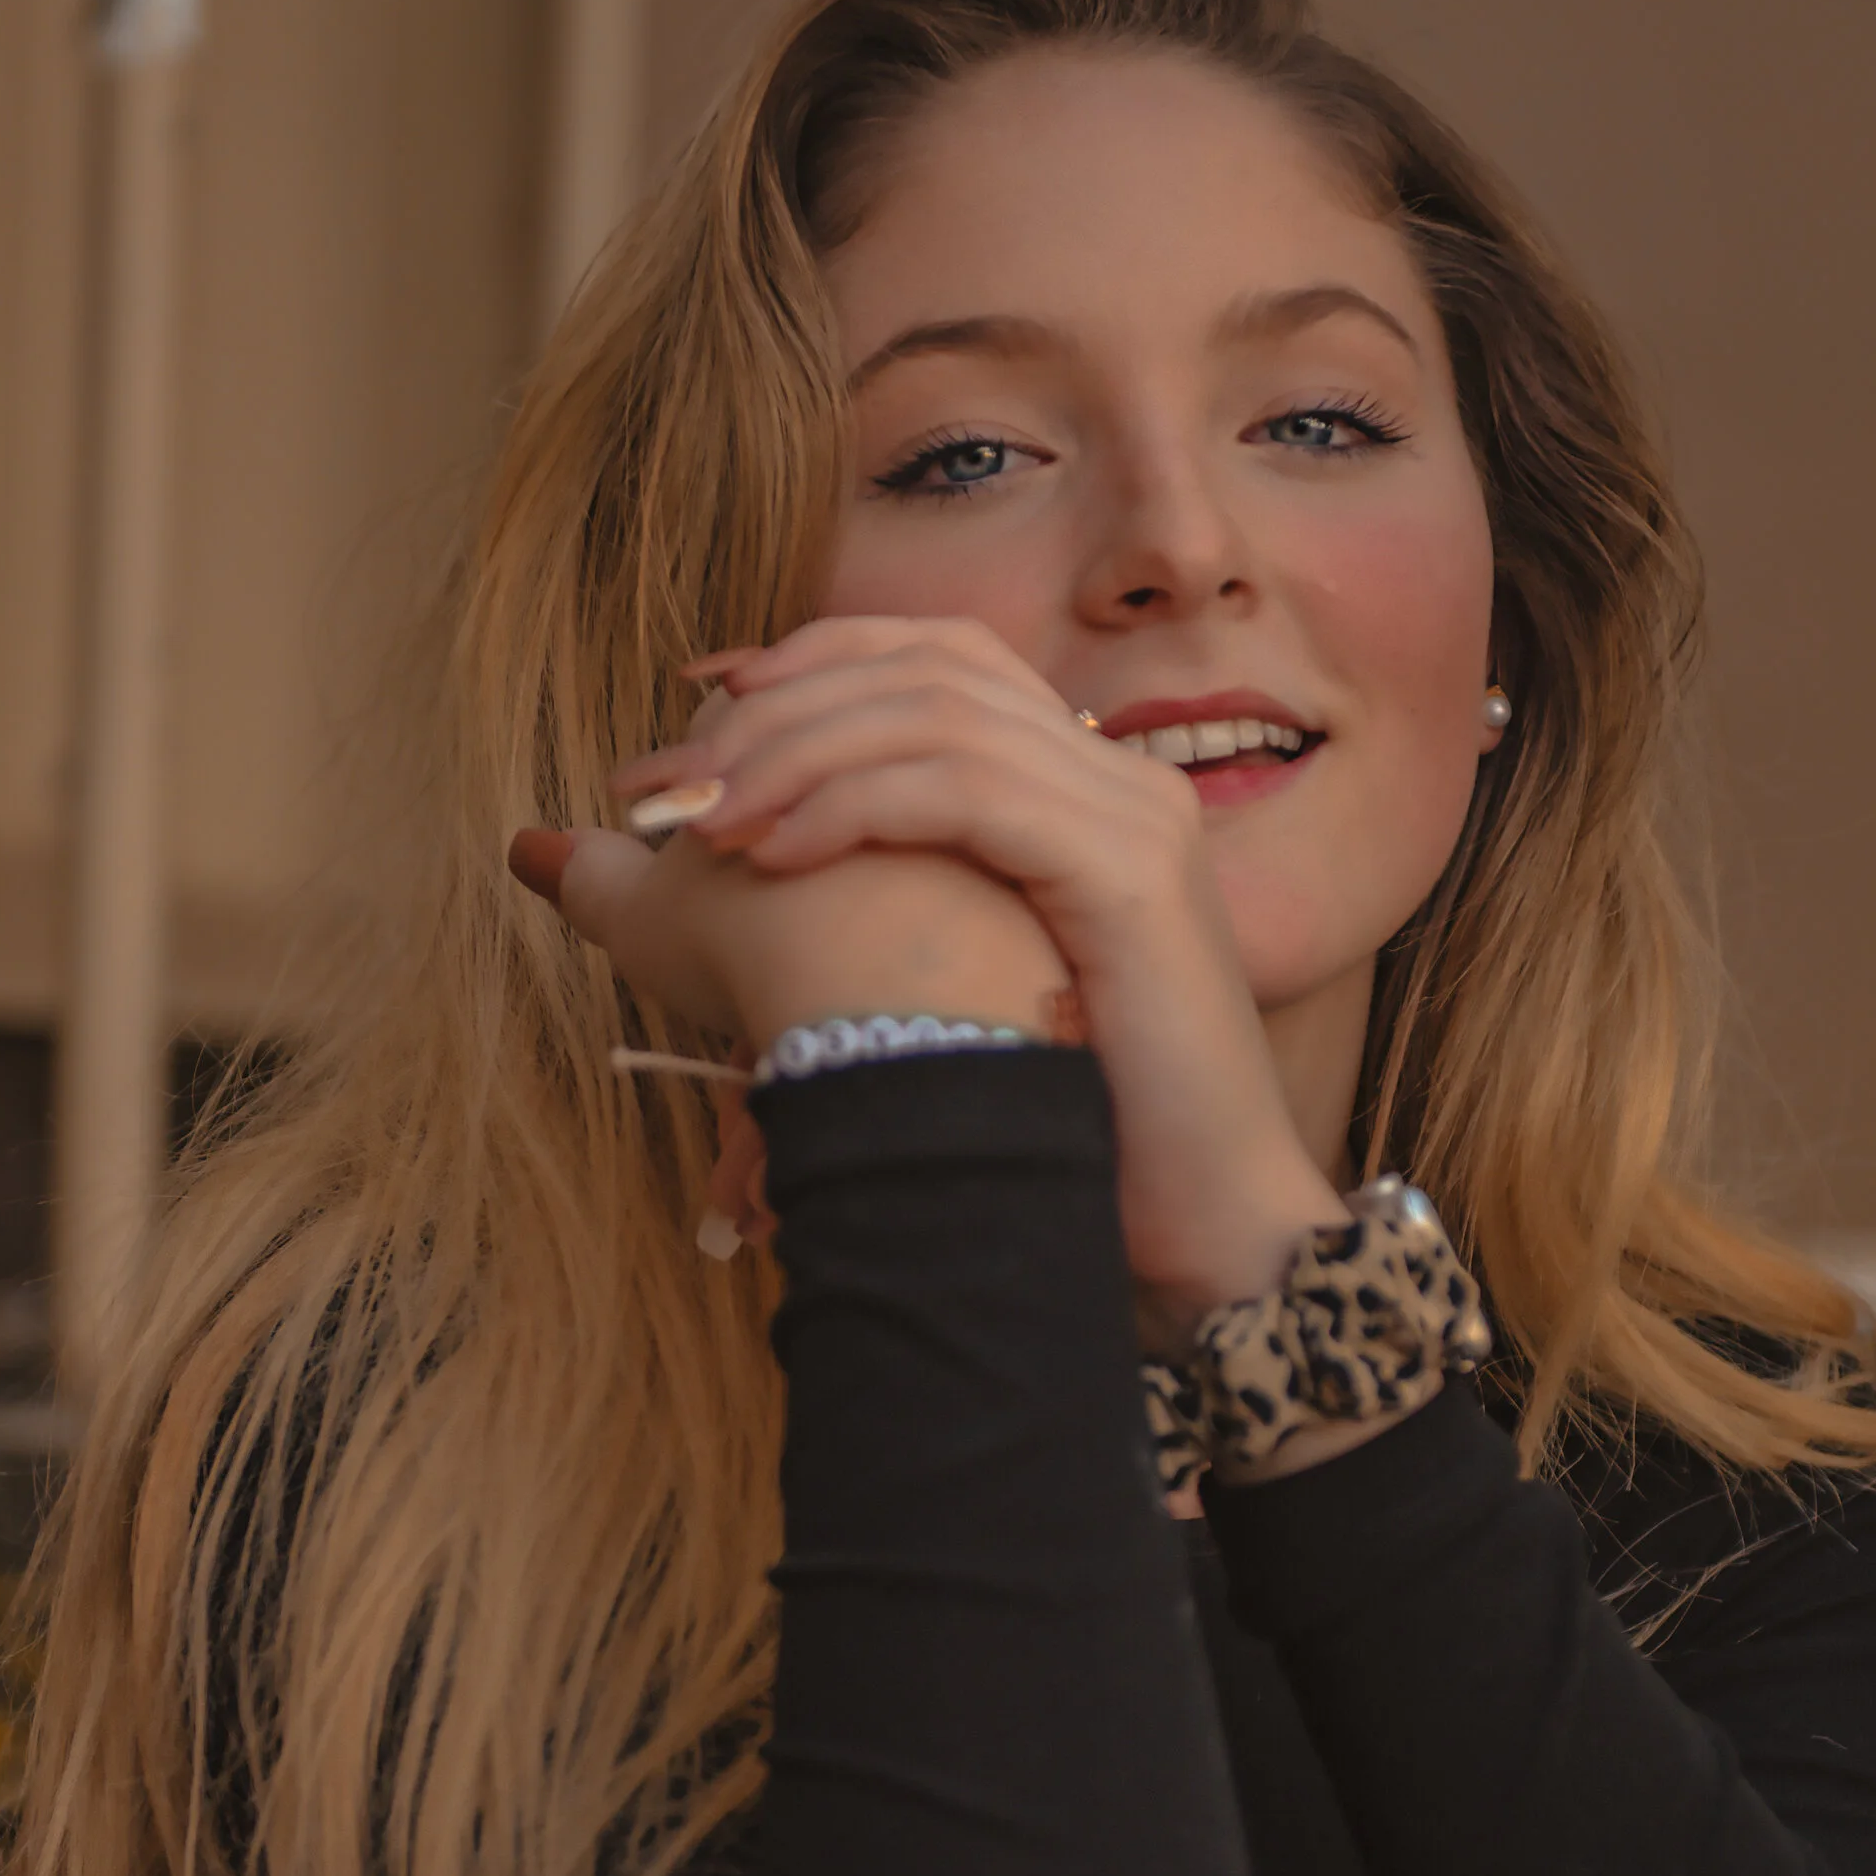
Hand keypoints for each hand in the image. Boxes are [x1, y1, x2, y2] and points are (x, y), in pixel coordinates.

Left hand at [603, 617, 1345, 1332]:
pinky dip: (852, 809)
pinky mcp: (1126, 873)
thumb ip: (875, 918)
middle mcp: (1114, 777)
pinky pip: (965, 793)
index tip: (701, 713)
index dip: (813, 661)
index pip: (941, 656)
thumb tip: (729, 882)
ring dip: (794, 757)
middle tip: (665, 789)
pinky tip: (772, 860)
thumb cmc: (1078, 1131)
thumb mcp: (962, 996)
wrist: (1211, 1219)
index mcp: (1084, 788)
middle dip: (776, 712)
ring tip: (702, 827)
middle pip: (925, 666)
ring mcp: (1130, 816)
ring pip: (934, 715)